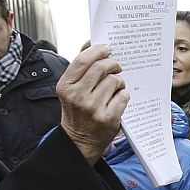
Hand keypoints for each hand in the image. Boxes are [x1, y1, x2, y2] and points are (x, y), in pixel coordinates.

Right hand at [58, 45, 129, 163]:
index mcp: (66, 86)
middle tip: (116, 66)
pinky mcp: (108, 118)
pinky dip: (123, 95)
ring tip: (115, 87)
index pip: (83, 60)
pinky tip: (117, 99)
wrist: (79, 140)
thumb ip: (81, 73)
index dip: (97, 51)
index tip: (107, 49)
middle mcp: (77, 96)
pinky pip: (123, 96)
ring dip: (119, 81)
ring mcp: (93, 108)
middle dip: (112, 64)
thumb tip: (100, 51)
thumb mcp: (70, 91)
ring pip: (114, 81)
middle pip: (101, 68)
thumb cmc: (77, 110)